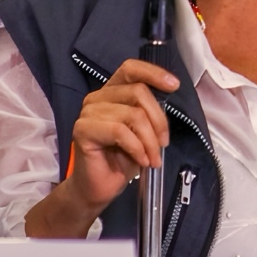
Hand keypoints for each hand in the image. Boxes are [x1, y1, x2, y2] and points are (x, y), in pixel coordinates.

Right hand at [26, 59, 177, 236]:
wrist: (100, 187)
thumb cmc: (123, 158)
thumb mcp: (144, 131)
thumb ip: (150, 112)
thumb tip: (168, 98)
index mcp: (112, 92)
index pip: (131, 69)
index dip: (153, 73)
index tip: (174, 85)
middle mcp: (98, 97)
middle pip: (138, 92)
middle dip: (158, 121)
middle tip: (163, 144)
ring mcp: (88, 112)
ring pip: (133, 115)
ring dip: (149, 141)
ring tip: (152, 158)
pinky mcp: (82, 129)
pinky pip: (120, 132)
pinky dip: (137, 148)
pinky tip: (142, 160)